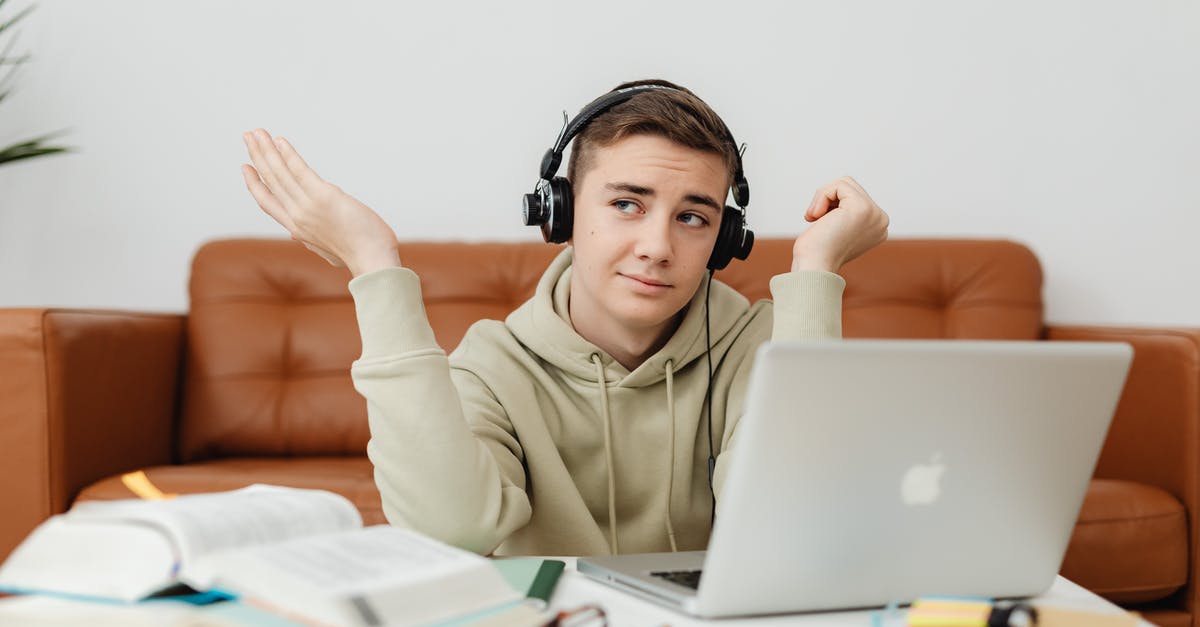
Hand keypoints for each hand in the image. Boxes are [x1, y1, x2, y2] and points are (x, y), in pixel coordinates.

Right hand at [240, 128, 400, 276]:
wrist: (373, 261)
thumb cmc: (359, 257)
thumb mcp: (327, 251)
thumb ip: (309, 240)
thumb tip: (294, 236)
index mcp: (297, 229)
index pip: (268, 202)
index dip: (255, 183)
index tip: (246, 166)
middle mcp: (297, 217)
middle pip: (270, 182)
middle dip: (257, 157)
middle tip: (248, 137)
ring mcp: (308, 207)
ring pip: (279, 174)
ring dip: (266, 150)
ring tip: (256, 132)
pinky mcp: (323, 197)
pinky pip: (299, 171)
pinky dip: (288, 155)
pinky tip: (279, 141)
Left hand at [791, 176, 888, 272]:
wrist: (814, 268)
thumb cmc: (816, 253)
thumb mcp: (837, 228)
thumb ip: (845, 214)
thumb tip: (838, 202)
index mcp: (878, 226)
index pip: (854, 196)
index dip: (832, 205)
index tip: (824, 226)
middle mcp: (881, 220)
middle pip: (850, 186)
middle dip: (827, 199)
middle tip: (814, 219)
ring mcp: (874, 213)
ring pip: (844, 183)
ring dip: (822, 197)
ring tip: (815, 218)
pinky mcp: (861, 207)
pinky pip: (837, 185)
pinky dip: (821, 197)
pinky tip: (816, 217)